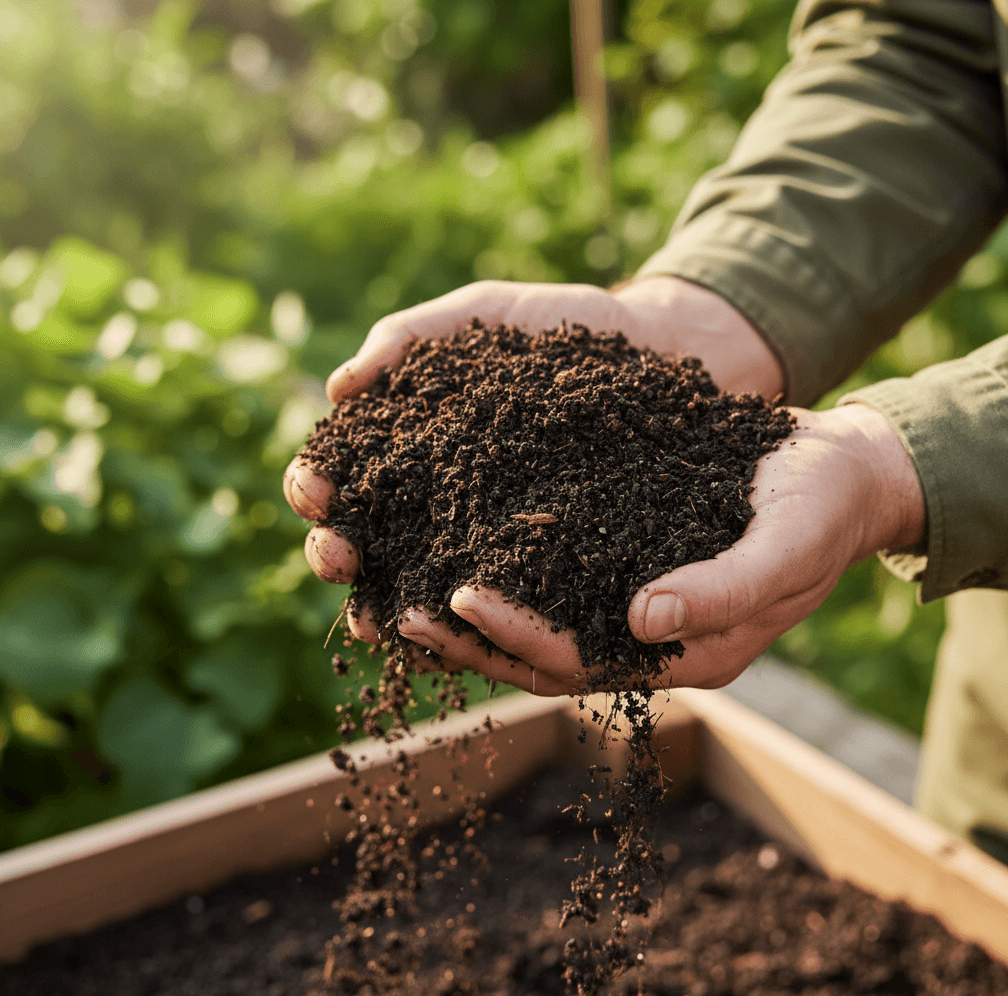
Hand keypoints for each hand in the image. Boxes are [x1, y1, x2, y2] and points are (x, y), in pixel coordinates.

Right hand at [284, 276, 783, 593]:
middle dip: (337, 553)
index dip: (317, 485)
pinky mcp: (544, 563)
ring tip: (376, 622)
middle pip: (367, 538)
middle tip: (337, 558)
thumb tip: (336, 390)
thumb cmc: (564, 328)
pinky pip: (498, 599)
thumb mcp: (483, 314)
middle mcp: (438, 498)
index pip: (344, 473)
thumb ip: (410, 336)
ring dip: (386, 607)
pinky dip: (466, 624)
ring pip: (419, 583)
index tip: (317, 491)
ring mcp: (488, 535)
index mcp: (412, 443)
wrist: (659, 348)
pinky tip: (448, 636)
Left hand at [395, 403, 925, 693]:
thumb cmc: (823, 508)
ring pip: (536, 620)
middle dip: (471, 639)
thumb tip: (639, 618)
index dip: (518, 637)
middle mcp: (647, 637)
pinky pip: (551, 574)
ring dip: (472, 613)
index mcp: (685, 651)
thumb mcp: (786, 546)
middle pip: (542, 655)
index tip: (460, 598)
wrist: (842, 473)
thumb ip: (724, 589)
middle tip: (399, 612)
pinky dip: (502, 567)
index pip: (582, 661)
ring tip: (404, 586)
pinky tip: (454, 540)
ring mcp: (632, 601)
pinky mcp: (624, 559)